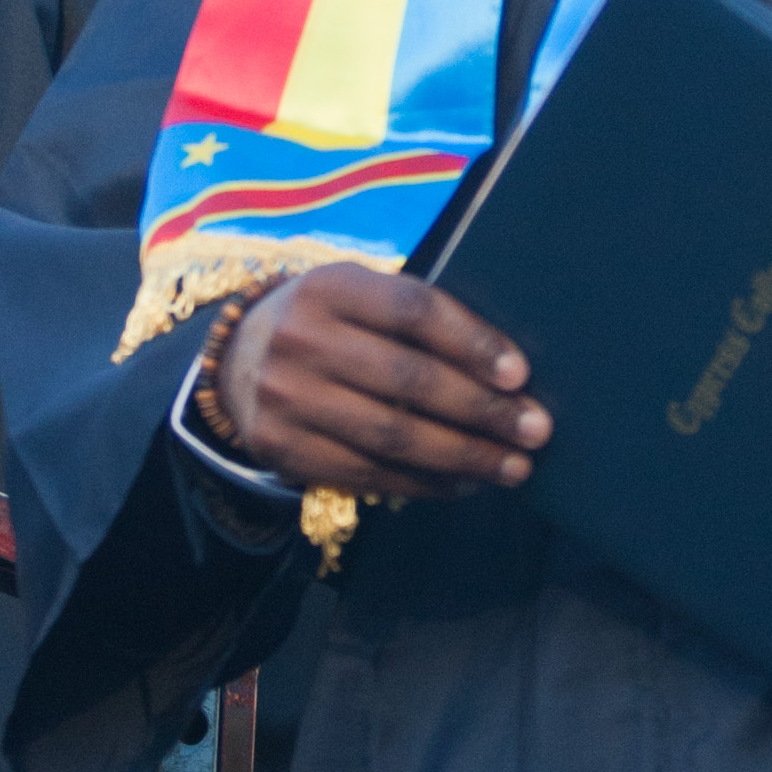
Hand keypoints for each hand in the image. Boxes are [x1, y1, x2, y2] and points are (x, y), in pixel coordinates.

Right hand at [217, 265, 551, 501]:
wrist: (236, 361)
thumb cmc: (331, 323)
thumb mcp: (359, 296)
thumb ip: (417, 319)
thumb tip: (508, 371)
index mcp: (330, 286)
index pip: (413, 311)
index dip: (472, 344)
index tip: (519, 376)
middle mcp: (301, 339)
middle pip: (409, 381)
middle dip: (482, 411)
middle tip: (535, 431)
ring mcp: (286, 398)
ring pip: (392, 437)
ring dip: (463, 457)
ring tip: (512, 468)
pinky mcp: (280, 450)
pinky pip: (366, 474)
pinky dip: (423, 484)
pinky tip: (461, 484)